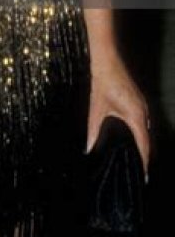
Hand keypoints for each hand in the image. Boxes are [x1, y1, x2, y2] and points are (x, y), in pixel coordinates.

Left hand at [87, 52, 149, 173]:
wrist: (107, 60)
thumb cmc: (102, 83)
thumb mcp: (96, 108)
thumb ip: (93, 129)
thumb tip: (87, 147)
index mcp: (135, 115)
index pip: (144, 144)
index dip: (144, 161)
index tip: (144, 176)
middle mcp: (143, 111)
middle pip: (147, 139)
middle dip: (143, 155)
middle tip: (137, 171)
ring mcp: (143, 105)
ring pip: (146, 130)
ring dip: (142, 143)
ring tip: (135, 159)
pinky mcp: (139, 100)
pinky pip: (143, 121)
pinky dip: (140, 132)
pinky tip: (132, 138)